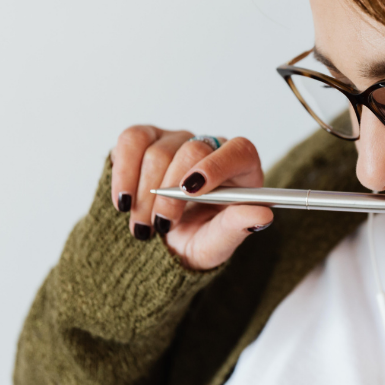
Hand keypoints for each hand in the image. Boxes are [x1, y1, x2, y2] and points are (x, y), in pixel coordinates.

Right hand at [110, 126, 272, 270]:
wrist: (164, 245)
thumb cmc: (199, 238)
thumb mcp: (217, 243)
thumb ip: (236, 228)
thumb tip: (262, 216)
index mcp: (241, 168)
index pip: (238, 150)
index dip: (215, 166)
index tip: (191, 191)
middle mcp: (210, 147)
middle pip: (192, 150)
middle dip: (171, 193)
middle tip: (161, 226)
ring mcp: (176, 140)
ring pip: (157, 151)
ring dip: (144, 194)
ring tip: (143, 227)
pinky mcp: (145, 140)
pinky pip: (130, 141)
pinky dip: (122, 173)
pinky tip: (123, 201)